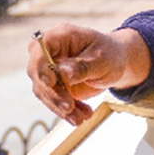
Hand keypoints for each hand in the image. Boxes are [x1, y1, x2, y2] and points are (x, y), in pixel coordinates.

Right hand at [27, 24, 151, 124]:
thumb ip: (83, 66)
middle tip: (69, 108)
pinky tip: (81, 116)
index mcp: (60, 36)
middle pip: (38, 74)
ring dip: (60, 108)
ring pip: (45, 92)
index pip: (39, 49)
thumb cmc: (110, 54)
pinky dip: (67, 112)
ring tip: (80, 118)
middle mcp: (50, 52)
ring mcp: (50, 70)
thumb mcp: (102, 59)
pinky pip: (54, 102)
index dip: (40, 66)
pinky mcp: (54, 87)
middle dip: (53, 94)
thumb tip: (63, 73)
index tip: (50, 83)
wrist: (115, 64)